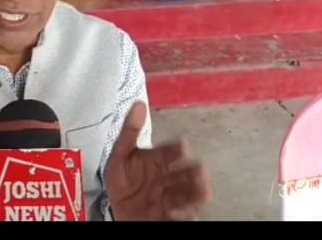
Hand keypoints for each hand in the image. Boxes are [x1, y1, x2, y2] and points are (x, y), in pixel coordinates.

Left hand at [104, 101, 212, 220]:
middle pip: (183, 174)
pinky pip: (180, 216)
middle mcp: (168, 178)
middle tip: (201, 170)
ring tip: (204, 194)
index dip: (176, 149)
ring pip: (186, 194)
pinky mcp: (170, 216)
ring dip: (196, 193)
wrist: (117, 209)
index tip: (183, 146)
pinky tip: (189, 214)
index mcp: (157, 160)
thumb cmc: (122, 180)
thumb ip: (130, 131)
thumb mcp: (120, 155)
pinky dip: (186, 215)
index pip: (170, 152)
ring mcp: (170, 197)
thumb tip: (138, 104)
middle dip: (193, 172)